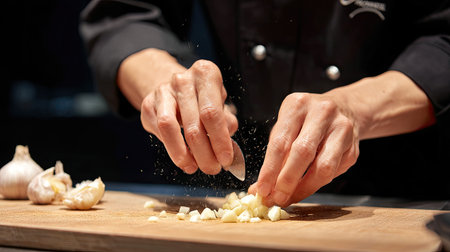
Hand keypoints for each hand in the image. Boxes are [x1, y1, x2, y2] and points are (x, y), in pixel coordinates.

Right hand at [139, 59, 237, 174]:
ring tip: (193, 167)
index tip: (225, 160)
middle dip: (205, 153)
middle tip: (212, 168)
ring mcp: (163, 91)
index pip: (212, 113)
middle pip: (193, 124)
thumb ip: (226, 124)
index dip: (219, 140)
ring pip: (169, 127)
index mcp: (206, 74)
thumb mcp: (220, 105)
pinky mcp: (148, 104)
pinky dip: (172, 149)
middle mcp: (183, 80)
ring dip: (183, 154)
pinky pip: (159, 131)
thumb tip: (229, 149)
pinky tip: (183, 158)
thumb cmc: (203, 99)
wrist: (175, 88)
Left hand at [249, 92, 359, 206]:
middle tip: (276, 199)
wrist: (344, 109)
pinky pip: (334, 172)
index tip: (262, 189)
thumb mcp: (286, 127)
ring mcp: (341, 129)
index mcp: (297, 105)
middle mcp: (322, 113)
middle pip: (303, 153)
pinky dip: (317, 184)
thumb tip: (261, 188)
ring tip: (290, 198)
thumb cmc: (306, 121)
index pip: (280, 142)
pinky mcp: (354, 147)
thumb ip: (274, 155)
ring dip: (304, 188)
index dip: (270, 170)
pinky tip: (306, 187)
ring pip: (323, 167)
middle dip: (287, 181)